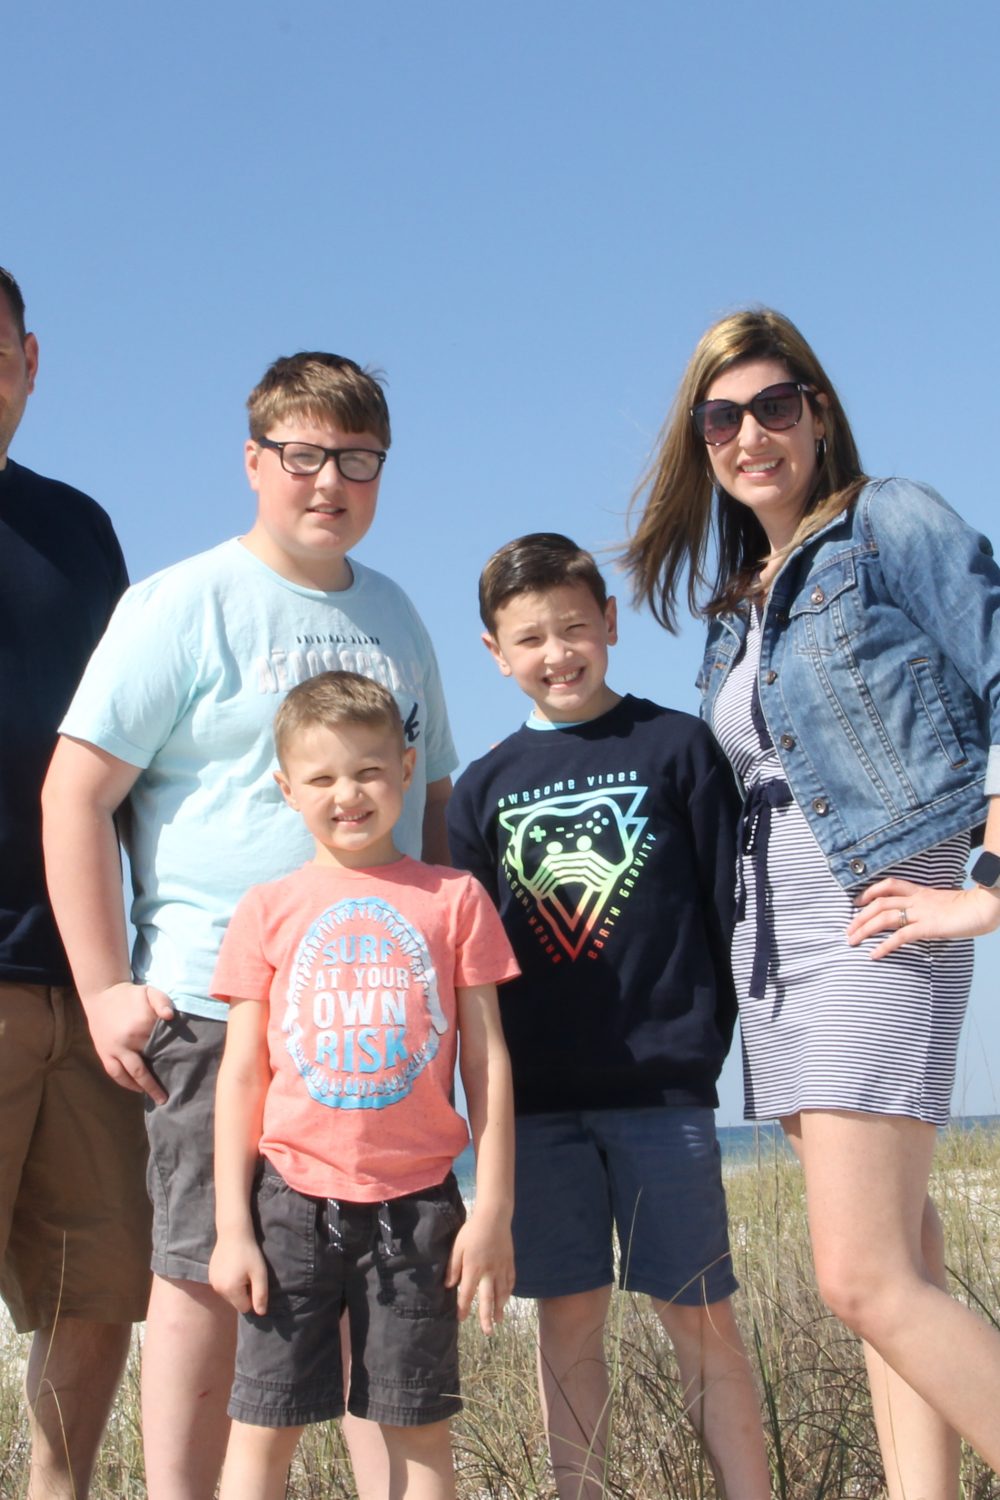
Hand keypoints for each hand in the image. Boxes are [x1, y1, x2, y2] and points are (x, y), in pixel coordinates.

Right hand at [80, 981, 174, 1100]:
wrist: (102, 994)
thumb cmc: (130, 995)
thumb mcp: (149, 992)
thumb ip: (162, 1002)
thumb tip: (170, 1018)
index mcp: (141, 1026)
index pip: (161, 1048)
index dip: (171, 1059)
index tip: (182, 1070)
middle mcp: (127, 1041)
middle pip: (146, 1066)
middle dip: (158, 1083)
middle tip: (169, 1097)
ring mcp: (114, 1049)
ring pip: (130, 1075)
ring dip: (143, 1088)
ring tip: (156, 1099)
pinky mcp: (104, 1053)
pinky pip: (115, 1073)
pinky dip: (126, 1084)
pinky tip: (137, 1089)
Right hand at [209, 1231, 268, 1314]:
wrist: (233, 1232)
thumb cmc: (249, 1253)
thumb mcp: (260, 1273)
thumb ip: (260, 1295)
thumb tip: (261, 1313)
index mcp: (231, 1290)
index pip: (245, 1308)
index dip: (253, 1297)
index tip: (254, 1281)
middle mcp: (218, 1289)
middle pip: (236, 1302)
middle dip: (244, 1293)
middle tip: (249, 1274)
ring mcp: (212, 1282)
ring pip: (229, 1294)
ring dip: (236, 1287)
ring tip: (241, 1269)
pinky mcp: (210, 1275)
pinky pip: (222, 1286)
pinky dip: (228, 1281)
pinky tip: (233, 1266)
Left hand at [445, 1210, 514, 1334]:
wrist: (494, 1217)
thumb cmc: (472, 1231)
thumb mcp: (457, 1247)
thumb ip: (453, 1267)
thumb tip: (449, 1286)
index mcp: (473, 1268)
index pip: (467, 1293)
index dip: (463, 1307)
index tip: (461, 1318)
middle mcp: (489, 1272)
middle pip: (488, 1299)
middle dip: (486, 1317)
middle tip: (487, 1332)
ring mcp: (501, 1268)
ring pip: (501, 1293)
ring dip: (499, 1308)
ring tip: (498, 1320)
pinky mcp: (510, 1262)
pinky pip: (510, 1281)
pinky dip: (508, 1292)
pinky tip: (506, 1299)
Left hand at [846, 876, 999, 959]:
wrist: (985, 907)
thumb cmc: (969, 908)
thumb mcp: (943, 905)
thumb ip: (929, 909)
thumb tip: (919, 919)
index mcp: (920, 892)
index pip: (889, 885)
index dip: (869, 892)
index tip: (856, 903)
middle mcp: (917, 900)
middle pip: (879, 902)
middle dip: (860, 916)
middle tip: (847, 930)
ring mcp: (922, 912)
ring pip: (884, 917)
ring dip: (864, 929)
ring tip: (852, 941)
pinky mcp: (928, 926)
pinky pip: (901, 936)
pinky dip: (884, 945)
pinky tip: (874, 954)